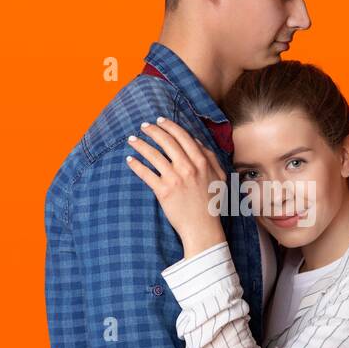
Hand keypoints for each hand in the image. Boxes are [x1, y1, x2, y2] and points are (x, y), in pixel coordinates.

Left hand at [124, 117, 227, 255]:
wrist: (203, 227)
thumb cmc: (212, 203)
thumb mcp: (219, 177)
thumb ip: (210, 157)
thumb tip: (196, 141)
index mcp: (201, 161)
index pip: (183, 136)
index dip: (169, 126)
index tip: (160, 120)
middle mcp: (187, 167)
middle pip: (166, 141)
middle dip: (153, 130)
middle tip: (143, 126)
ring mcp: (175, 178)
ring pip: (154, 155)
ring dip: (141, 144)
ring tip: (132, 140)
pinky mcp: (163, 191)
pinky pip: (146, 174)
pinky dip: (136, 165)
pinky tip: (129, 159)